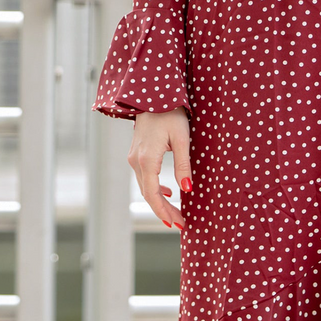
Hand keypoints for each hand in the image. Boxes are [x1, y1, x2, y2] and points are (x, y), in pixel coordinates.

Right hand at [129, 110, 190, 229]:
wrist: (152, 96)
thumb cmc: (170, 114)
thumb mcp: (182, 139)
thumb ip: (183, 165)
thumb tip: (187, 188)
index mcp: (146, 160)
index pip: (153, 194)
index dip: (164, 212)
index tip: (176, 224)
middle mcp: (136, 162)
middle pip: (149, 194)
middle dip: (164, 211)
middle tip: (180, 223)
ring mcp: (134, 158)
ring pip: (146, 187)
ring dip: (161, 201)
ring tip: (177, 212)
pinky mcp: (136, 154)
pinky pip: (145, 178)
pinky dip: (156, 189)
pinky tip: (170, 192)